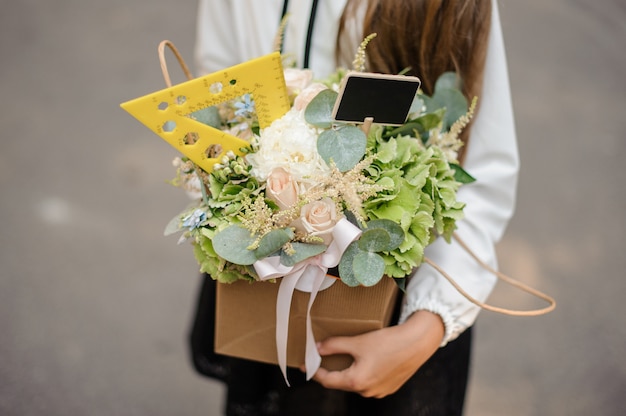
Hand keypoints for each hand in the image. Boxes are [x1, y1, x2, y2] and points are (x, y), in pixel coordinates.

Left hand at [309, 310, 444, 397]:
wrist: (418, 343)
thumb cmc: (389, 342)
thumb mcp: (358, 342)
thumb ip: (335, 345)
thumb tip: (317, 348)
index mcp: (357, 381)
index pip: (328, 380)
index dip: (315, 371)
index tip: (305, 364)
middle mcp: (368, 391)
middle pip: (342, 382)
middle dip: (331, 371)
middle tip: (321, 359)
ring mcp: (379, 391)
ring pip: (355, 383)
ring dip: (347, 372)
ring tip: (342, 358)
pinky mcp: (389, 387)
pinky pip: (369, 383)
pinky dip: (361, 374)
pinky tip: (362, 361)